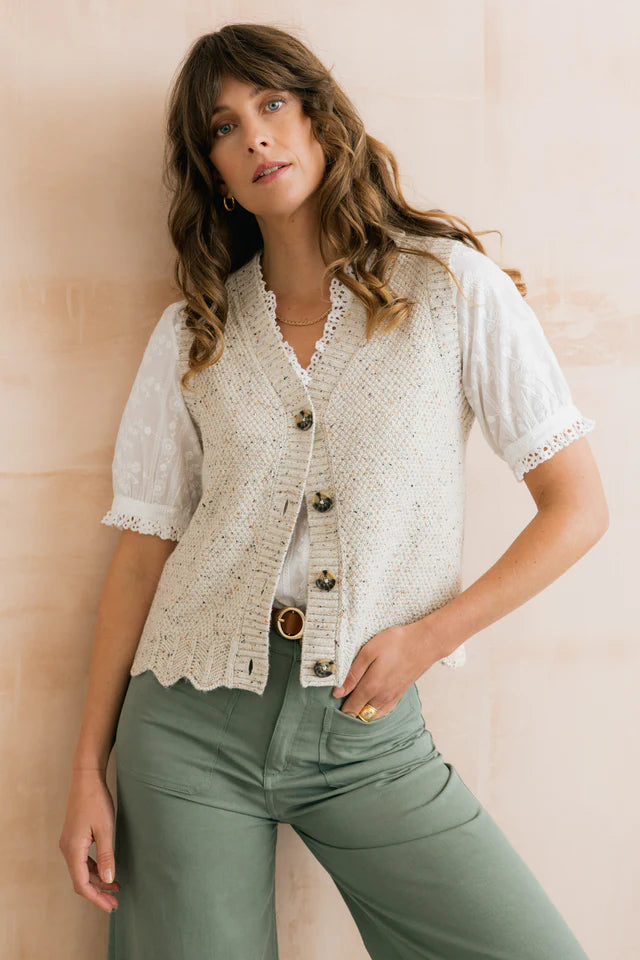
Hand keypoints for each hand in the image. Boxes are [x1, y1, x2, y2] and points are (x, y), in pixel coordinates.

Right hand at [59, 768, 120, 914]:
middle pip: (81, 880)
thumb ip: (107, 855)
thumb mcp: (105, 829)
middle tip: (115, 902)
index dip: (96, 898)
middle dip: (98, 893)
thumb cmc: (96, 801)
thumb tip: (109, 879)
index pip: (82, 884)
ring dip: (97, 881)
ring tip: (115, 888)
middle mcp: (67, 849)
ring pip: (82, 871)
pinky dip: (95, 869)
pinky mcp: (74, 837)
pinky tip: (107, 871)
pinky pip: (83, 860)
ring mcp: (69, 843)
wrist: (86, 779)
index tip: (110, 906)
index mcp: (73, 850)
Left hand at [332, 619, 442, 718]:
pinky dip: (375, 712)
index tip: (332, 704)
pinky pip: (384, 712)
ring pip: (373, 716)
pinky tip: (370, 703)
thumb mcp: (369, 651)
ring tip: (354, 702)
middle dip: (349, 713)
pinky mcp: (400, 694)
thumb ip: (352, 673)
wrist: (425, 643)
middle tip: (340, 702)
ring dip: (362, 713)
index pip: (351, 709)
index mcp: (372, 687)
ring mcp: (393, 697)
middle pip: (361, 715)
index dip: (340, 710)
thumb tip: (338, 692)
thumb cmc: (396, 643)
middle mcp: (382, 697)